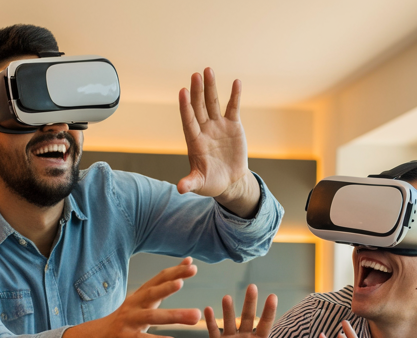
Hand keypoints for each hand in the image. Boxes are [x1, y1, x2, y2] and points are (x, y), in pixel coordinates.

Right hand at [97, 258, 201, 337]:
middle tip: (182, 282)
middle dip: (167, 287)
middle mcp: (134, 305)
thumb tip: (185, 271)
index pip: (159, 279)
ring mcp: (129, 321)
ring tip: (194, 316)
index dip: (174, 272)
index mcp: (141, 294)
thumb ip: (165, 288)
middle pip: (151, 294)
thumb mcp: (146, 301)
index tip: (192, 265)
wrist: (102, 336)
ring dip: (173, 316)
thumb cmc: (131, 316)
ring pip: (151, 317)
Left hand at [177, 68, 258, 215]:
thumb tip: (180, 189)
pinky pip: (233, 108)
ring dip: (210, 87)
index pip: (188, 121)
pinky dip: (235, 95)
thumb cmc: (211, 182)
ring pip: (213, 103)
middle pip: (199, 107)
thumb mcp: (200, 184)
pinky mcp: (233, 125)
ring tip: (208, 70)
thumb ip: (190, 183)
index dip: (185, 107)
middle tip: (195, 74)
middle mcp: (204, 129)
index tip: (182, 92)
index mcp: (194, 141)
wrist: (229, 180)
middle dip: (197, 91)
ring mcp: (218, 125)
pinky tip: (236, 82)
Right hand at [206, 285, 288, 337]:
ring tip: (227, 298)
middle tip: (251, 287)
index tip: (273, 296)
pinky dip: (210, 321)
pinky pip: (213, 331)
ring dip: (228, 309)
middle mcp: (245, 337)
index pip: (265, 323)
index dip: (268, 311)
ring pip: (229, 321)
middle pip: (247, 316)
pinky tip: (208, 310)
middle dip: (250, 302)